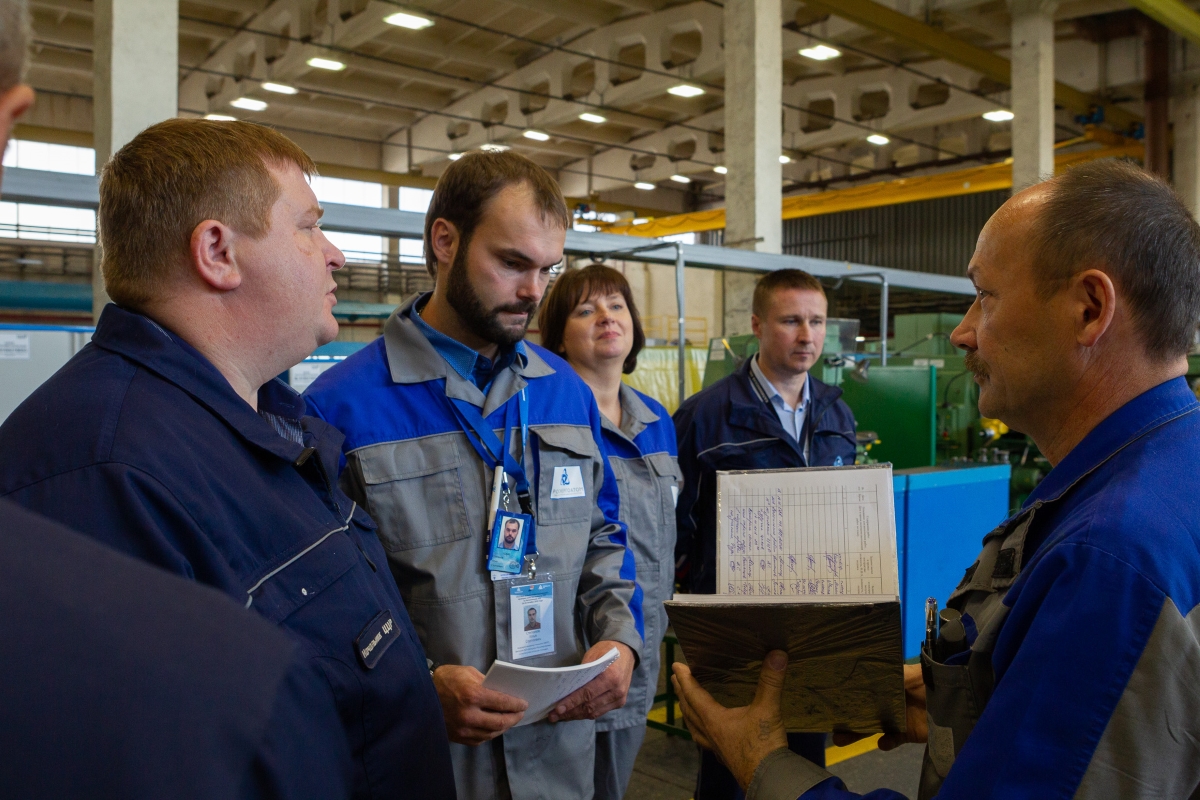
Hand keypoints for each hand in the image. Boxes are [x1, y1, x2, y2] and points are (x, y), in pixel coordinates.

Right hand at [433, 664, 527, 744]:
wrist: (421, 694)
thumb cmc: (445, 679)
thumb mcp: (467, 672)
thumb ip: (486, 682)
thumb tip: (502, 691)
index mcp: (472, 695)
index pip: (503, 702)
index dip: (517, 704)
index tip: (524, 704)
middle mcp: (469, 715)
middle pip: (500, 721)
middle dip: (514, 718)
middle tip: (520, 714)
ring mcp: (463, 729)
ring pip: (491, 733)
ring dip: (503, 727)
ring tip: (509, 720)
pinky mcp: (457, 737)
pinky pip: (480, 739)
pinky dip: (490, 734)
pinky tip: (494, 727)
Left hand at [547, 641, 634, 721]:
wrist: (627, 652)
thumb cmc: (607, 651)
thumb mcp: (593, 655)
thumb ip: (582, 672)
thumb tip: (566, 689)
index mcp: (611, 677)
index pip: (588, 694)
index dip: (572, 702)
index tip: (557, 709)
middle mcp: (617, 691)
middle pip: (589, 707)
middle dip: (570, 712)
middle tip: (553, 716)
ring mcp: (619, 699)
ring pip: (594, 713)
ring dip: (576, 716)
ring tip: (560, 717)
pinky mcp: (619, 703)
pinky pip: (599, 712)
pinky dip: (585, 714)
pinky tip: (573, 713)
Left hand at [672, 650, 788, 790]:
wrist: (769, 780)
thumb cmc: (764, 746)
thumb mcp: (768, 710)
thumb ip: (771, 681)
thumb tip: (777, 654)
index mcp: (714, 719)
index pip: (693, 694)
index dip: (684, 679)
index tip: (676, 666)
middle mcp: (710, 733)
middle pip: (689, 710)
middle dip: (681, 693)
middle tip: (675, 679)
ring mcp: (716, 747)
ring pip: (694, 727)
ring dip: (687, 712)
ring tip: (685, 704)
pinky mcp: (725, 757)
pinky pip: (704, 740)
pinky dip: (700, 730)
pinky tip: (708, 731)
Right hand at [830, 663, 926, 750]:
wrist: (956, 700)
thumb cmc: (930, 680)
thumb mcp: (909, 671)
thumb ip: (889, 672)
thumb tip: (862, 668)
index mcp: (888, 684)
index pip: (864, 689)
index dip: (848, 695)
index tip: (831, 698)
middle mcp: (889, 701)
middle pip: (863, 711)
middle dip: (847, 719)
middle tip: (830, 726)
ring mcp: (897, 718)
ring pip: (872, 727)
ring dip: (858, 733)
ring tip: (840, 739)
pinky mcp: (908, 733)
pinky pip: (892, 739)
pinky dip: (887, 742)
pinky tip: (881, 743)